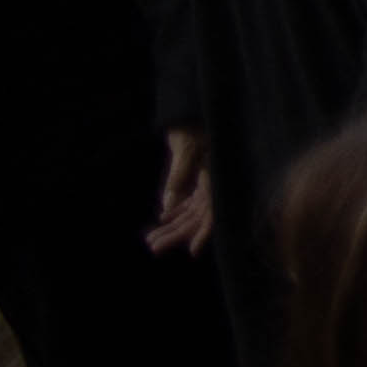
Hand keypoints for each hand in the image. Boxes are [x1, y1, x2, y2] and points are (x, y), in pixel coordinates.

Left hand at [150, 129, 211, 255]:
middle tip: (154, 248)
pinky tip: (163, 218)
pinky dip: (176, 211)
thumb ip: (179, 173)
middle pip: (196, 219)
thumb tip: (167, 205)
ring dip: (171, 227)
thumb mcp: (187, 149)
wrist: (193, 116)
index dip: (204, 233)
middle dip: (175, 234)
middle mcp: (212, 187)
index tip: (192, 250)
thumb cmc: (194, 130)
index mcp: (215, 181)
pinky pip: (189, 202)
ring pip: (189, 213)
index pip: (212, 213)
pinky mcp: (199, 182)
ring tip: (151, 241)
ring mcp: (206, 185)